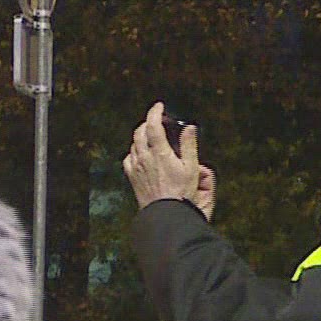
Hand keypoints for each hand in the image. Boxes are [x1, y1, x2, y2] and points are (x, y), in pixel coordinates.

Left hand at [123, 102, 215, 218]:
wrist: (164, 214)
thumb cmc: (181, 193)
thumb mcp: (191, 168)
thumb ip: (189, 145)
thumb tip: (189, 127)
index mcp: (160, 153)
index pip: (153, 126)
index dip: (155, 112)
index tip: (159, 106)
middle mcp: (144, 158)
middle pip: (140, 132)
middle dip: (148, 123)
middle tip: (159, 121)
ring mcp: (136, 167)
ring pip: (133, 144)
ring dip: (142, 136)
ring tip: (153, 136)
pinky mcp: (132, 177)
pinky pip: (128, 158)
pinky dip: (134, 151)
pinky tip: (141, 154)